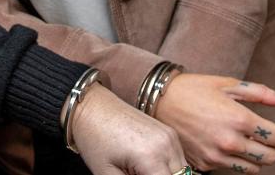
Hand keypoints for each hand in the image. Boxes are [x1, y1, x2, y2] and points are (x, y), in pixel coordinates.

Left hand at [71, 84, 188, 174]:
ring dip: (165, 174)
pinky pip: (178, 157)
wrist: (91, 106)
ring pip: (182, 170)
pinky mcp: (168, 132)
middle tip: (134, 174)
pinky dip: (167, 167)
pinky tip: (146, 166)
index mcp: (151, 156)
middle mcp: (166, 144)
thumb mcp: (107, 173)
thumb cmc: (94, 138)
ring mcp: (170, 136)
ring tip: (139, 171)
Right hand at [155, 75, 274, 173]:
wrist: (159, 100)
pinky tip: (230, 146)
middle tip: (271, 138)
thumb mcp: (228, 84)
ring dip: (257, 158)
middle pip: (269, 158)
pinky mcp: (204, 164)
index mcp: (239, 119)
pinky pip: (230, 169)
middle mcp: (230, 141)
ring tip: (251, 143)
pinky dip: (236, 161)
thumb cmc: (194, 88)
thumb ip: (260, 93)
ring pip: (252, 169)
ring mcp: (216, 156)